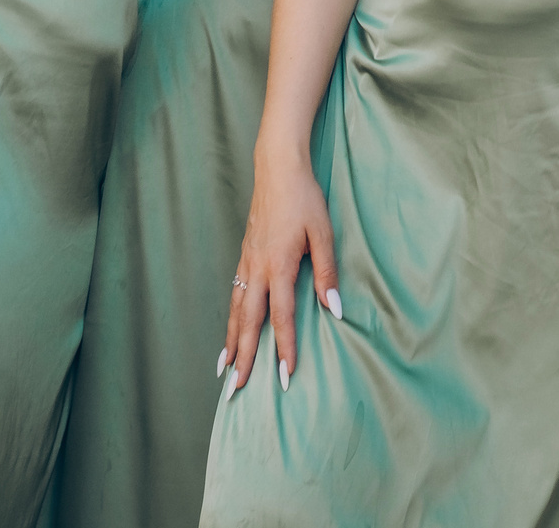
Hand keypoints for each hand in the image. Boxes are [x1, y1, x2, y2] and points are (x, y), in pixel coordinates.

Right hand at [222, 151, 338, 392]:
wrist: (277, 167)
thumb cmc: (305, 198)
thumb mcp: (324, 232)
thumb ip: (327, 271)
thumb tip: (335, 308)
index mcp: (279, 265)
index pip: (282, 317)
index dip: (285, 348)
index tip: (286, 377)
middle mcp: (257, 269)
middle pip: (248, 322)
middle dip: (243, 358)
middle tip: (236, 391)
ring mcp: (247, 262)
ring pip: (235, 311)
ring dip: (231, 343)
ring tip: (224, 371)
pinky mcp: (244, 255)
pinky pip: (234, 295)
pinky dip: (230, 319)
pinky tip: (230, 331)